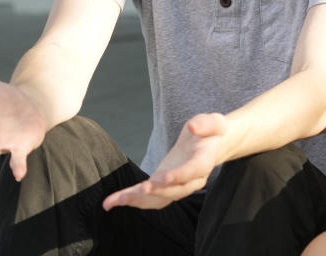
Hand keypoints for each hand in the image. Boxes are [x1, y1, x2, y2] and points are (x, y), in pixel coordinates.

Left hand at [103, 112, 226, 210]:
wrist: (212, 145)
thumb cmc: (211, 132)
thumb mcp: (214, 122)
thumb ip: (206, 123)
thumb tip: (193, 127)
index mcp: (203, 162)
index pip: (192, 172)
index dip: (178, 176)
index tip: (163, 178)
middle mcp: (192, 180)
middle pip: (174, 191)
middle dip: (156, 191)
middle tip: (139, 189)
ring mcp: (178, 186)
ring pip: (159, 200)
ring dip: (137, 201)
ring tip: (115, 201)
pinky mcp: (164, 186)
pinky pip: (149, 197)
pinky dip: (130, 199)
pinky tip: (111, 202)